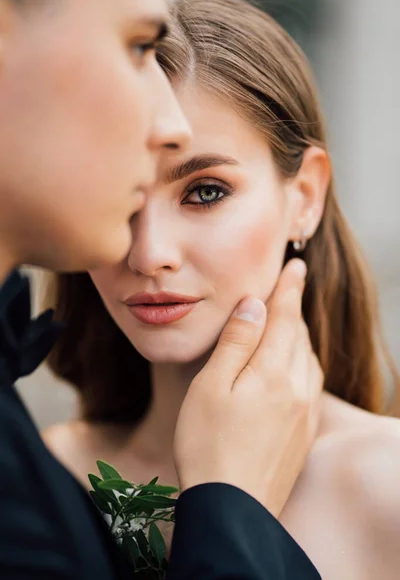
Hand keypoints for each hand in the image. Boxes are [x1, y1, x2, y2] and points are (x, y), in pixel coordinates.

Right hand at [173, 258, 322, 516]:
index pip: (284, 317)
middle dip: (294, 307)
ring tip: (289, 321)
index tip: (295, 265)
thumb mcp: (212, 386)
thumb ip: (237, 342)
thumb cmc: (208, 444)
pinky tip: (294, 368)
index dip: (288, 289)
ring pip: (307, 359)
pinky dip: (303, 363)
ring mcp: (304, 413)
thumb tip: (255, 304)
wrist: (232, 509)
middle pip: (299, 336)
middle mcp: (297, 388)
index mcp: (272, 372)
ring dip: (299, 335)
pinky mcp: (304, 433)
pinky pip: (310, 384)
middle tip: (291, 284)